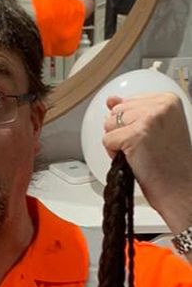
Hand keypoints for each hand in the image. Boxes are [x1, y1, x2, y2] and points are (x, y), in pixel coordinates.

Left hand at [103, 93, 191, 232]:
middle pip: (116, 113)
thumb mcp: (153, 127)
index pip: (126, 103)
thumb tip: (111, 100)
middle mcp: (161, 105)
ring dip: (118, 143)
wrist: (179, 186)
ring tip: (140, 153)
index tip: (148, 137)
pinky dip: (114, 153)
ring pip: (108, 125)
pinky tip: (134, 159)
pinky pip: (106, 140)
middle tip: (144, 148)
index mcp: (168, 99)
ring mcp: (149, 118)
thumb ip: (132, 111)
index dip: (130, 124)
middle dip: (122, 132)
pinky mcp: (136, 134)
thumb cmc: (168, 161)